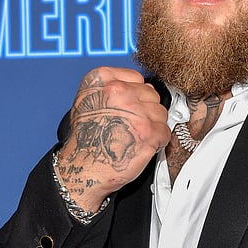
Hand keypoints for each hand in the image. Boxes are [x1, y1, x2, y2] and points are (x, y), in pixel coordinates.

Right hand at [55, 67, 169, 211]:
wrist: (82, 168)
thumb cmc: (84, 140)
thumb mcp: (86, 101)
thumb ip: (109, 88)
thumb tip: (135, 88)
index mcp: (101, 80)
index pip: (136, 78)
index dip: (135, 94)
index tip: (130, 106)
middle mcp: (118, 91)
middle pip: (151, 94)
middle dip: (146, 110)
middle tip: (132, 125)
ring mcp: (135, 111)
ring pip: (161, 112)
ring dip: (153, 125)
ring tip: (135, 136)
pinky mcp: (149, 132)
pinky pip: (165, 131)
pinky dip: (158, 141)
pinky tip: (142, 145)